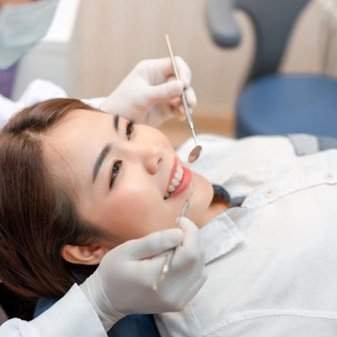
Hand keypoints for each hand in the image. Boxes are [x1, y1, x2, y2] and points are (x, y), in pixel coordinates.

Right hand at [80, 218, 205, 330]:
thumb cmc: (114, 271)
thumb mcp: (128, 249)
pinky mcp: (180, 303)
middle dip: (193, 238)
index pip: (190, 252)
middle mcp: (172, 292)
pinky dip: (194, 264)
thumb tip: (180, 234)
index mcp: (156, 277)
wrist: (108, 300)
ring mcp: (178, 300)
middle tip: (178, 229)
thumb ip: (155, 241)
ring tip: (177, 243)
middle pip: (198, 259)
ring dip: (194, 250)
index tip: (179, 221)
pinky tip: (179, 259)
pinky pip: (198, 278)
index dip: (191, 232)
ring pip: (201, 268)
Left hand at [100, 57, 196, 125]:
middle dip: (187, 91)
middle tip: (189, 102)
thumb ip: (163, 91)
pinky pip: (179, 107)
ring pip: (182, 95)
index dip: (183, 72)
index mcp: (152, 70)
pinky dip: (182, 111)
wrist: (116, 123)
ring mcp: (163, 95)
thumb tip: (183, 85)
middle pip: (181, 80)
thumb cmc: (124, 104)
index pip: (174, 63)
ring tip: (185, 111)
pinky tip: (181, 117)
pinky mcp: (165, 109)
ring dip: (186, 102)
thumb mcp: (143, 96)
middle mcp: (159, 80)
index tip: (184, 84)